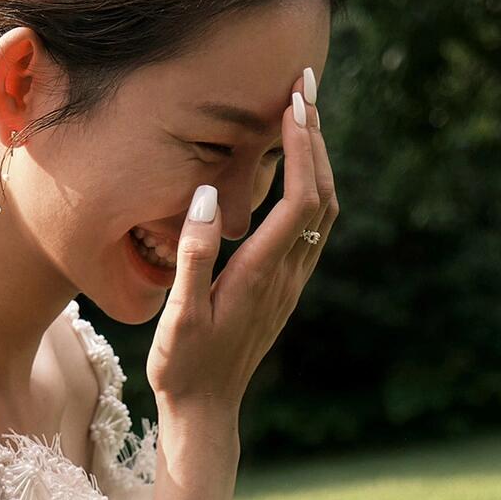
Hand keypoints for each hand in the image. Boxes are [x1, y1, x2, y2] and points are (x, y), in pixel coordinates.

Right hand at [145, 80, 336, 421]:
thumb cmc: (183, 366)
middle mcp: (286, 276)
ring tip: (303, 115)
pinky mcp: (285, 289)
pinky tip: (295, 170)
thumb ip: (192, 255)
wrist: (205, 413)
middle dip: (316, 137)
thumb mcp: (177, 315)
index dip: (302, 146)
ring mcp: (290, 284)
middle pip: (321, 194)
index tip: (294, 101)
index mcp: (260, 274)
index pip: (300, 198)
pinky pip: (312, 227)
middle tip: (305, 86)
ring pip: (323, 210)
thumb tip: (207, 196)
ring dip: (318, 159)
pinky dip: (311, 186)